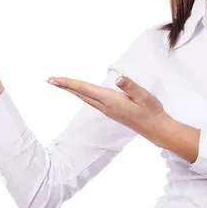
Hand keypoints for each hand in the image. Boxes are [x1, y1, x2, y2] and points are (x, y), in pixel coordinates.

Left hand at [47, 75, 170, 140]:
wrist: (156, 128)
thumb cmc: (151, 110)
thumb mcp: (143, 95)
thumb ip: (130, 87)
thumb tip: (119, 79)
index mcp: (110, 100)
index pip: (85, 89)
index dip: (69, 83)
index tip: (54, 79)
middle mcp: (105, 106)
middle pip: (81, 94)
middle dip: (65, 86)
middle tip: (50, 79)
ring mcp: (108, 110)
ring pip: (85, 98)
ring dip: (72, 90)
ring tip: (61, 84)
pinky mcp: (111, 111)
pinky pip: (91, 101)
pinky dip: (82, 94)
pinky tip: (81, 92)